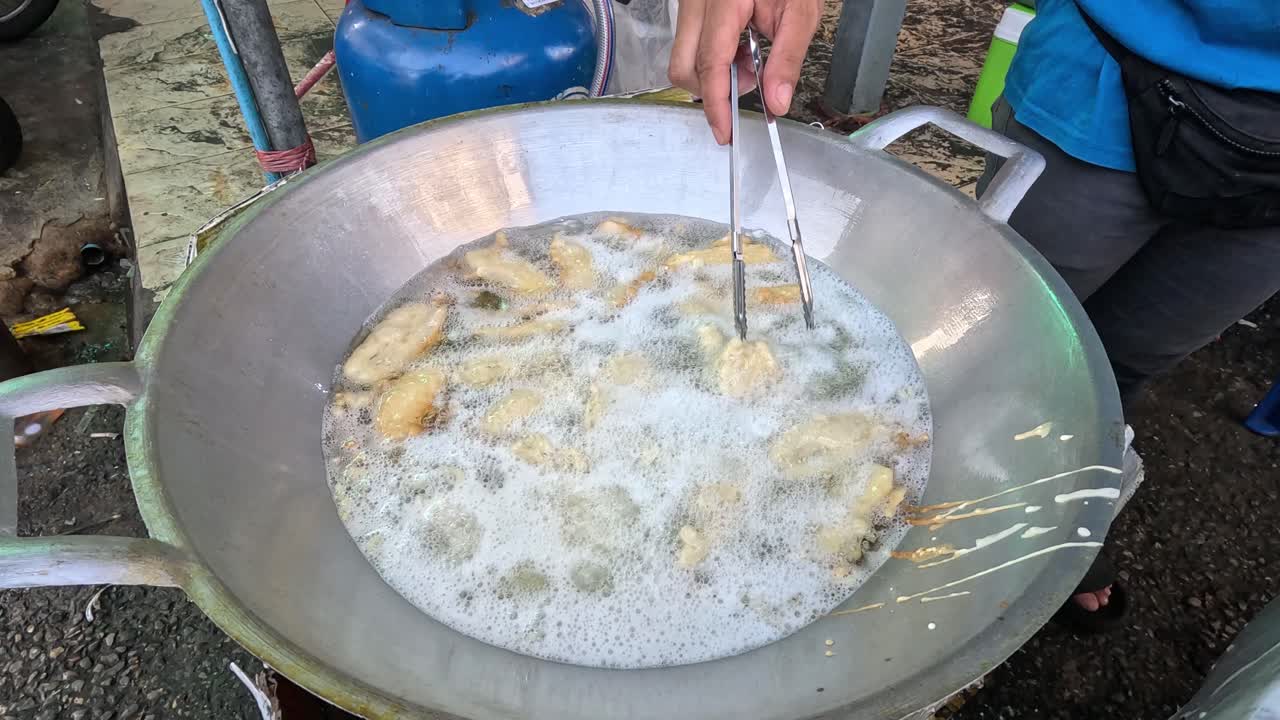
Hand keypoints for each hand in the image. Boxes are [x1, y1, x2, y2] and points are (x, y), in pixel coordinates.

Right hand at [668, 0, 821, 143]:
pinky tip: (742, 48)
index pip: (709, 64)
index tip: (725, 132)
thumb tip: (777, 102)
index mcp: (723, 2)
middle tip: (750, 84)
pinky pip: (690, 43)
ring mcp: (690, 3)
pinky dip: (714, 58)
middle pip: (681, 67)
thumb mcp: (801, 12)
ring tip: (751, 61)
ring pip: (683, 57)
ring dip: (714, 74)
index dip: (716, 104)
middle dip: (711, 90)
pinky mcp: (692, 6)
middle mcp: (696, 2)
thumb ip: (787, 59)